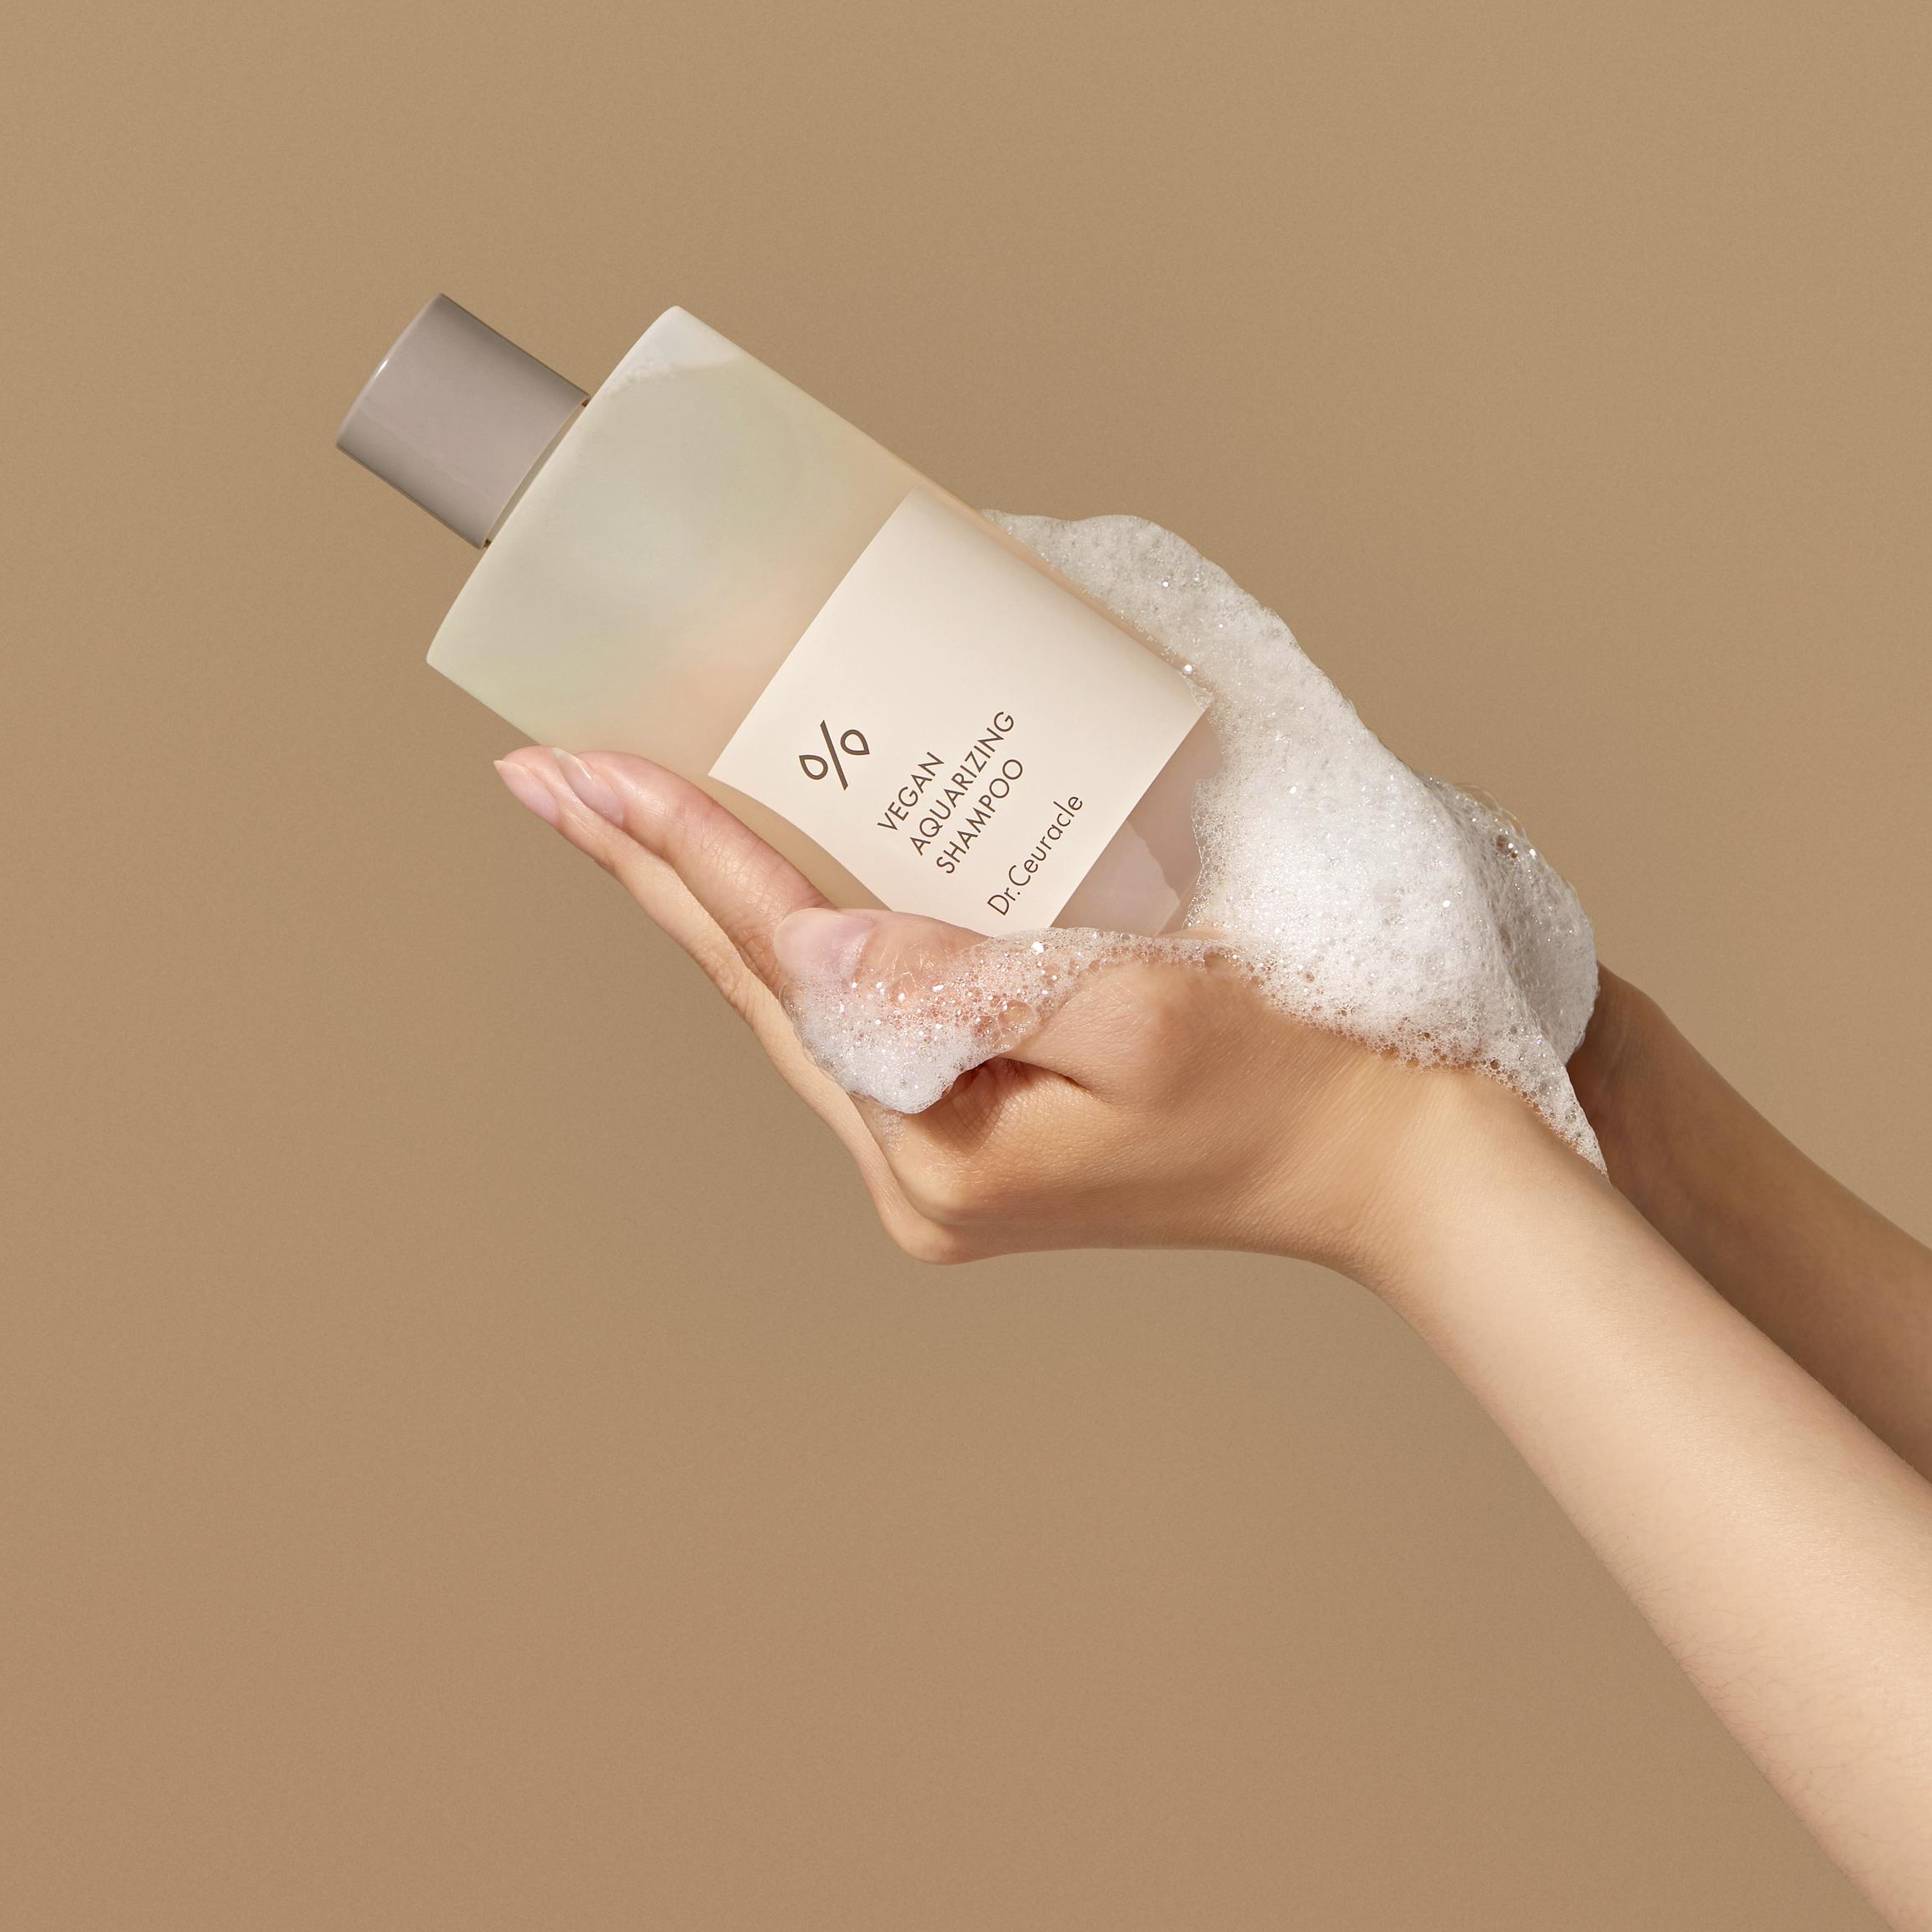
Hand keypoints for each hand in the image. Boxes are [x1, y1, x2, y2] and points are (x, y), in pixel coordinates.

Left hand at [494, 748, 1500, 1281]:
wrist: (1391, 1165)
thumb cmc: (1294, 1072)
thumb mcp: (1145, 1008)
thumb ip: (973, 971)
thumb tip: (815, 929)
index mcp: (941, 1144)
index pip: (784, 961)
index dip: (684, 850)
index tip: (587, 766)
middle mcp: (911, 1164)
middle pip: (751, 984)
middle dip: (647, 868)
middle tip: (540, 766)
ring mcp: (934, 1154)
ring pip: (789, 999)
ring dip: (702, 897)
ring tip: (609, 803)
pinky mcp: (968, 1128)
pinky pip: (854, 1012)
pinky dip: (793, 929)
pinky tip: (754, 866)